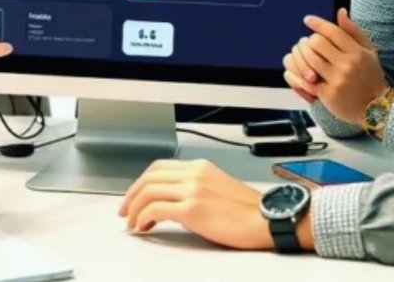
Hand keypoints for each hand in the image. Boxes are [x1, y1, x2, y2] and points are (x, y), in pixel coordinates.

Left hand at [118, 159, 278, 250]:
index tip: (135, 195)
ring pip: (148, 191)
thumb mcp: (218, 189)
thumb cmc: (250, 210)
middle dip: (131, 194)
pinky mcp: (192, 208)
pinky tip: (144, 226)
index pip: (160, 167)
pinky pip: (156, 208)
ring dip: (134, 207)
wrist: (268, 218)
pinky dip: (144, 217)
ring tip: (132, 222)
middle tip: (125, 210)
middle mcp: (194, 173)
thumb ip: (195, 190)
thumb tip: (173, 205)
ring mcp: (192, 189)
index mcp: (200, 167)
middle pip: (149, 177)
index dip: (142, 181)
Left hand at [293, 9, 389, 126]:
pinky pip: (306, 80)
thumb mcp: (368, 51)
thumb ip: (353, 31)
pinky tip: (300, 71)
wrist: (376, 107)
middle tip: (310, 43)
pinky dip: (300, 74)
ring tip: (306, 56)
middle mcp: (347, 65)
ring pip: (309, 60)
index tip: (308, 20)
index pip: (332, 31)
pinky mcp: (328, 95)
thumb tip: (340, 11)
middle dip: (310, 41)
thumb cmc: (371, 77)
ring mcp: (337, 80)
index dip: (317, 23)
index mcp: (357, 52)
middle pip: (317, 43)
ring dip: (304, 56)